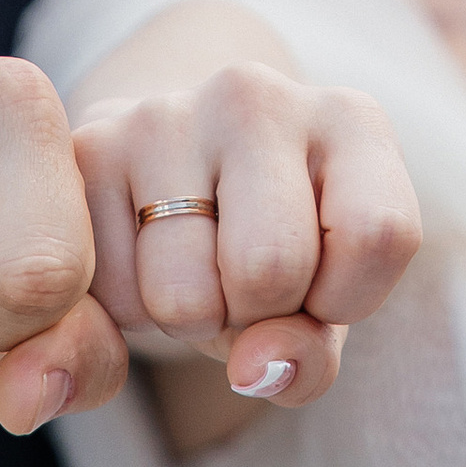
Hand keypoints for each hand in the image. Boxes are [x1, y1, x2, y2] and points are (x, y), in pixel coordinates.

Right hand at [69, 61, 421, 409]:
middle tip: (244, 282)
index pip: (376, 234)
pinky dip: (130, 312)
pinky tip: (144, 258)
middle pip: (271, 267)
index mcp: (349, 118)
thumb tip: (252, 371)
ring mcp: (163, 115)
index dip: (344, 298)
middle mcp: (254, 94)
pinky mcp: (89, 149)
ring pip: (185, 295)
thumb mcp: (321, 303)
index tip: (319, 284)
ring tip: (194, 268)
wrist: (177, 172)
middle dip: (255, 314)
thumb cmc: (276, 246)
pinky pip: (113, 296)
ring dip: (189, 320)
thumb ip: (310, 355)